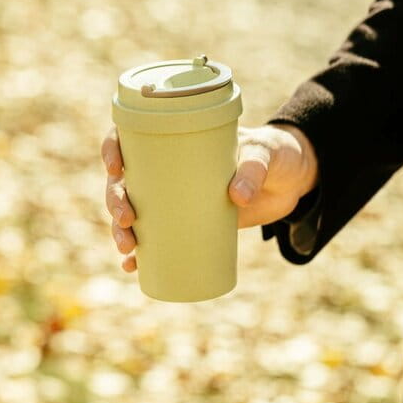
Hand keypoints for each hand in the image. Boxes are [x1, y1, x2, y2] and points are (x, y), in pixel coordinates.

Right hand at [102, 124, 317, 271]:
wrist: (289, 182)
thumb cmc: (272, 155)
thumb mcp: (264, 154)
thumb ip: (253, 169)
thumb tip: (236, 197)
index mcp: (174, 139)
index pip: (129, 136)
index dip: (112, 149)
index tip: (116, 167)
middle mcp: (164, 168)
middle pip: (123, 181)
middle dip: (115, 201)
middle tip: (126, 219)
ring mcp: (172, 198)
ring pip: (131, 212)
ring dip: (120, 231)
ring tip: (127, 249)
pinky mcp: (185, 223)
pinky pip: (153, 239)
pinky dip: (140, 255)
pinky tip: (131, 266)